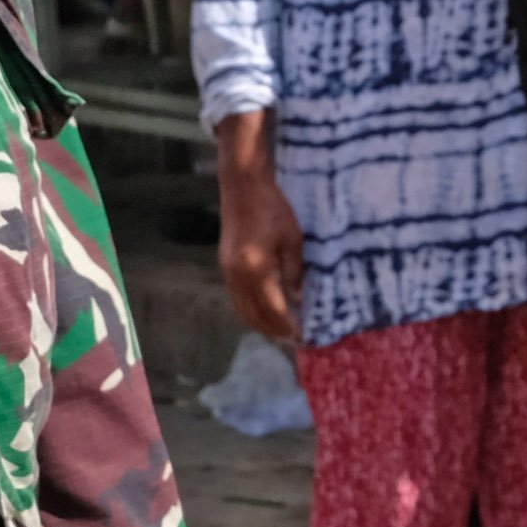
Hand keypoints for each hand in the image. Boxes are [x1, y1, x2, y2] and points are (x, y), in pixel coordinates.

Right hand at [212, 111, 302, 343]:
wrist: (243, 187)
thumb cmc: (273, 208)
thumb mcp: (293, 240)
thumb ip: (294, 273)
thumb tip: (298, 301)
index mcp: (257, 269)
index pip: (273, 309)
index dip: (288, 326)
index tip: (302, 337)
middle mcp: (237, 275)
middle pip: (254, 316)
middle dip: (273, 331)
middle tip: (292, 339)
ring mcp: (227, 272)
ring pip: (242, 310)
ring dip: (260, 324)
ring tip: (280, 330)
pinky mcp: (224, 266)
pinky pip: (236, 298)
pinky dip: (250, 310)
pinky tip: (265, 310)